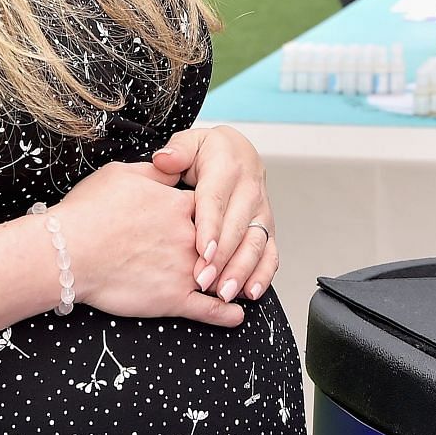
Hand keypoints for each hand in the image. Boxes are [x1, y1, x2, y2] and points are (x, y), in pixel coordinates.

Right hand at [54, 162, 244, 327]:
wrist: (70, 250)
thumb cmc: (90, 211)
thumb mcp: (124, 174)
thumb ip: (157, 173)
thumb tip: (172, 169)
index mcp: (179, 204)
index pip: (210, 206)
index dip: (212, 212)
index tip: (210, 218)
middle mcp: (190, 236)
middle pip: (221, 241)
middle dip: (225, 248)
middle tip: (228, 254)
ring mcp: (185, 269)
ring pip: (220, 275)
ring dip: (232, 280)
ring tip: (241, 285)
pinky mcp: (174, 299)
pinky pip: (209, 310)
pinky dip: (226, 315)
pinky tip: (237, 315)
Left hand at [151, 126, 278, 303]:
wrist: (239, 152)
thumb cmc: (210, 152)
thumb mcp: (190, 142)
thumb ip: (177, 151)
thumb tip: (165, 159)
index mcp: (227, 169)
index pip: (216, 201)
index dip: (210, 228)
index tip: (201, 251)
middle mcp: (249, 191)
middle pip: (237, 228)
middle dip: (222, 258)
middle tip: (204, 281)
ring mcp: (261, 211)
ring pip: (256, 244)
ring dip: (242, 271)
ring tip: (226, 292)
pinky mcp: (268, 228)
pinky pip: (270, 253)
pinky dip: (263, 274)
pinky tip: (251, 291)